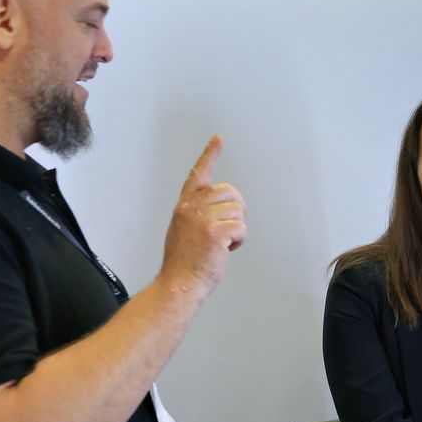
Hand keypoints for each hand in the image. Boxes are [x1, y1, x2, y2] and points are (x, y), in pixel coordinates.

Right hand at [159, 136, 246, 294]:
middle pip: (231, 192)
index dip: (209, 155)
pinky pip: (241, 227)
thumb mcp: (184, 228)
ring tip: (220, 244)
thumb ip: (198, 212)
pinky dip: (239, 240)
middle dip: (236, 211)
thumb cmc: (184, 261)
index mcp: (184, 205)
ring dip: (236, 229)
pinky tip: (225, 250)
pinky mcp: (215, 232)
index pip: (197, 174)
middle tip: (225, 231)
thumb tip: (221, 204)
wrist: (179, 282)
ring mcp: (203, 219)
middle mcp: (192, 207)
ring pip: (238, 211)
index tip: (217, 139)